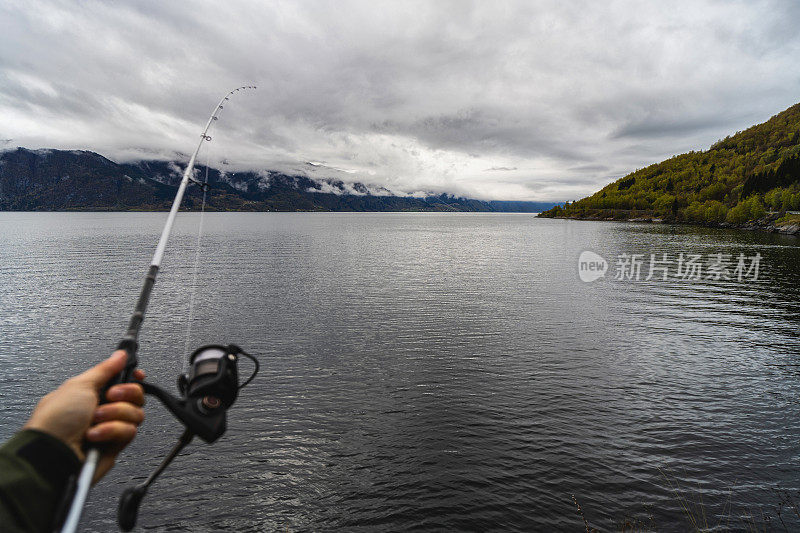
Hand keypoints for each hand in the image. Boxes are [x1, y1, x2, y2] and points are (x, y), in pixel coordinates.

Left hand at [23, 350, 145, 483]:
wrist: (53, 453)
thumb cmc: (56, 420)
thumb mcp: (80, 385)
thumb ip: (105, 369)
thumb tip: (120, 355)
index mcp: (93, 392)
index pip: (123, 380)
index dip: (133, 377)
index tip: (137, 374)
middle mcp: (103, 409)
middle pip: (136, 395)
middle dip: (125, 394)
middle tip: (110, 396)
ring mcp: (110, 427)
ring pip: (136, 414)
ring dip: (115, 414)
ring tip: (95, 421)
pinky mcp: (115, 445)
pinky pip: (129, 432)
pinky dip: (112, 431)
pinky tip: (96, 435)